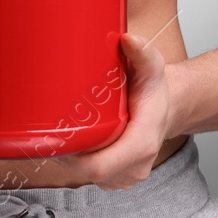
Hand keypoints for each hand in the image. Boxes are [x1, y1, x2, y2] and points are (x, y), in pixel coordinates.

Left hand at [50, 32, 172, 190]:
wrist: (166, 108)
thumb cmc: (155, 90)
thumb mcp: (153, 68)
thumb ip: (142, 53)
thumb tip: (128, 39)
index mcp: (142, 144)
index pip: (97, 166)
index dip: (72, 157)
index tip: (55, 137)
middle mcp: (135, 167)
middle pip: (87, 170)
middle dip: (66, 152)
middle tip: (51, 126)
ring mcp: (126, 176)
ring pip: (87, 174)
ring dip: (72, 157)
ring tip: (61, 131)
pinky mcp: (118, 178)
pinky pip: (92, 175)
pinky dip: (80, 160)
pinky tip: (74, 141)